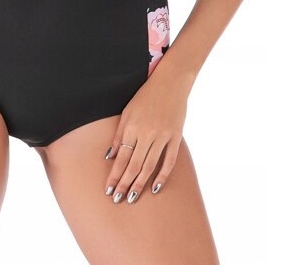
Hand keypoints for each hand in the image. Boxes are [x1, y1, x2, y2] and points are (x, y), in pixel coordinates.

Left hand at [103, 65, 189, 203]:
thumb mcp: (127, 111)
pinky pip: (169, 161)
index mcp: (131, 126)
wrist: (170, 82)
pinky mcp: (176, 137)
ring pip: (149, 166)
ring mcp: (162, 136)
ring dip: (140, 184)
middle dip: (124, 184)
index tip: (108, 190)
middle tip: (117, 200)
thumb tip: (109, 156)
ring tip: (132, 198)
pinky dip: (162, 176)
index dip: (114, 175)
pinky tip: (155, 188)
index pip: (120, 158)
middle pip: (133, 165)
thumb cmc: (145, 96)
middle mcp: (146, 133)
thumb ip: (118, 134)